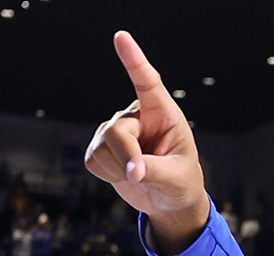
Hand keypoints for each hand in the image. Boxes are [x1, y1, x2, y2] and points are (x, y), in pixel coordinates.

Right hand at [84, 32, 209, 252]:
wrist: (167, 199)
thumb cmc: (181, 181)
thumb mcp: (177, 177)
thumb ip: (155, 170)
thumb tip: (132, 171)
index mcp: (162, 112)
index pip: (147, 81)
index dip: (134, 59)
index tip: (121, 37)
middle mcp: (136, 115)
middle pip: (116, 132)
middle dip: (126, 158)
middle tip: (141, 175)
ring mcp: (115, 129)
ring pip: (102, 148)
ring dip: (118, 170)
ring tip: (139, 173)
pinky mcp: (100, 146)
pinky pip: (92, 161)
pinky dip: (108, 175)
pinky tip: (123, 174)